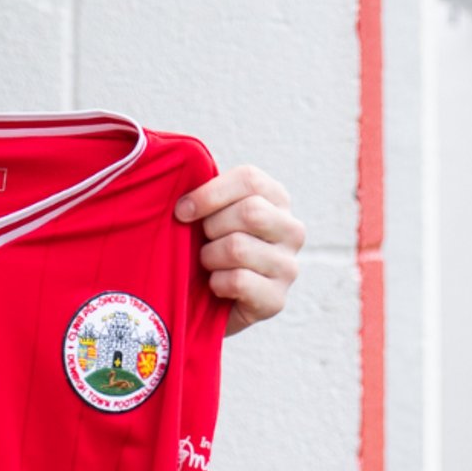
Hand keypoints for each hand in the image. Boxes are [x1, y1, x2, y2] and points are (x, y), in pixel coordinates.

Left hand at [175, 165, 305, 335]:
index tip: (182, 210)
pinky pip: (238, 281)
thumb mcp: (205, 212)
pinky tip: (216, 285)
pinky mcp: (277, 299)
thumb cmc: (204, 244)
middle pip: (250, 212)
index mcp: (275, 199)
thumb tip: (179, 168)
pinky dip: (216, 283)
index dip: (209, 193)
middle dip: (211, 227)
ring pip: (239, 247)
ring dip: (209, 257)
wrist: (206, 302)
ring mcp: (288, 266)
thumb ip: (201, 189)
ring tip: (208, 264)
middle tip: (201, 241)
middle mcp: (291, 230)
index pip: (250, 179)